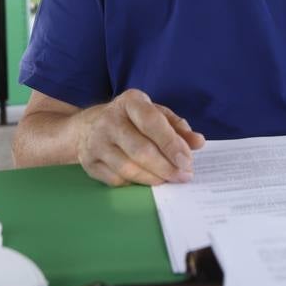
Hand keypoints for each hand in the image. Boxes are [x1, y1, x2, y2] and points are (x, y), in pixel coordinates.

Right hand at [75, 89, 205, 186]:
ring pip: (128, 168)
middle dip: (166, 167)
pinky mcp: (89, 162)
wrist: (87, 126)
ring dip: (153, 178)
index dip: (171, 143)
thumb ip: (177, 127)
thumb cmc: (130, 120)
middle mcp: (110, 119)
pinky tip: (146, 180)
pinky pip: (117, 180)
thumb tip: (198, 142)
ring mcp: (96, 142)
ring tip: (168, 180)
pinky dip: (135, 184)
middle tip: (182, 176)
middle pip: (140, 150)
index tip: (186, 161)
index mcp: (130, 102)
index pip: (152, 122)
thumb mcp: (155, 114)